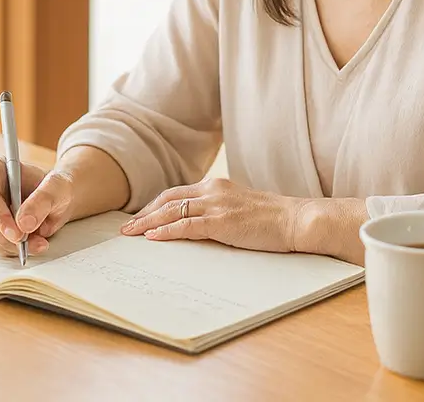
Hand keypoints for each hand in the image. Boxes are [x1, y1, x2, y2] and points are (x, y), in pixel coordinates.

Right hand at [0, 157, 73, 256]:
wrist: (57, 200)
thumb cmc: (54, 188)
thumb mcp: (56, 188)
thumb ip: (41, 201)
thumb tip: (24, 223)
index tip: (16, 232)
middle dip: (8, 236)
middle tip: (33, 242)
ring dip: (13, 245)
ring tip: (38, 243)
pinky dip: (11, 250)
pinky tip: (29, 244)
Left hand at [119, 177, 308, 252]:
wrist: (296, 220)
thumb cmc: (274, 219)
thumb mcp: (241, 209)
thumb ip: (220, 212)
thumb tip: (201, 227)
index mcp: (217, 186)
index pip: (177, 193)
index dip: (155, 206)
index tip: (141, 217)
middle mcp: (213, 190)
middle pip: (168, 199)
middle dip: (145, 214)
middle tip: (127, 228)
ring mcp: (217, 205)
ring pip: (172, 211)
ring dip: (148, 223)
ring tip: (131, 234)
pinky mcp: (222, 221)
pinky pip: (186, 225)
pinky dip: (166, 231)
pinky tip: (152, 238)